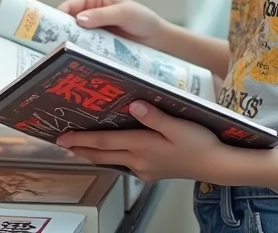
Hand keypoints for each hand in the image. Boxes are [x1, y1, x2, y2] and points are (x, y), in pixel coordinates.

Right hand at [58, 0, 168, 48]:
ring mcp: (92, 31)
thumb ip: (103, 15)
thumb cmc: (144, 20)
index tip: (47, 32)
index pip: (69, 6)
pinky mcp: (96, 46)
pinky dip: (78, 54)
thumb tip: (79, 19)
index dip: (56, 17)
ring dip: (68, 46)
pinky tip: (74, 63)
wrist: (158, 40)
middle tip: (51, 49)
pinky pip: (83, 49)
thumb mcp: (125, 13)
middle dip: (59, 34)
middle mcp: (89, 13)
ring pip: (73, 38)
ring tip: (60, 59)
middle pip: (67, 24)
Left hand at [58, 101, 238, 182]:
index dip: (82, 140)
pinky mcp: (152, 172)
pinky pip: (125, 164)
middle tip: (61, 143)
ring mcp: (145, 169)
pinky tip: (110, 153)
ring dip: (94, 154)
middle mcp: (139, 161)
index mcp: (143, 146)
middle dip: (81, 148)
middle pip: (103, 155)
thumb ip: (155, 116)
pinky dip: (112, 157)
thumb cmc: (200, 143)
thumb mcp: (179, 126)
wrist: (216, 165)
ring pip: (112, 161)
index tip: (63, 137)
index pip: (105, 143)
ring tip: (78, 147)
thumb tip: (134, 105)